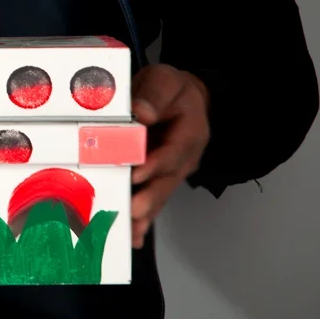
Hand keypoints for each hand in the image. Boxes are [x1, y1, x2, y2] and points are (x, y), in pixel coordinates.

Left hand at [130, 64, 210, 248]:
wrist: (184, 100)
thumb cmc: (172, 90)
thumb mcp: (165, 80)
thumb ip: (154, 94)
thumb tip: (142, 112)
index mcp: (189, 132)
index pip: (173, 150)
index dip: (155, 163)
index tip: (137, 174)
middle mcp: (184, 158)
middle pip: (168, 181)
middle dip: (150, 199)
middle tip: (132, 212)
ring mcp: (173, 172)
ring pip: (159, 195)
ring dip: (145, 215)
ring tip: (130, 233)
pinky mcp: (160, 179)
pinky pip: (153, 200)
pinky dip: (143, 219)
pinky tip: (133, 238)